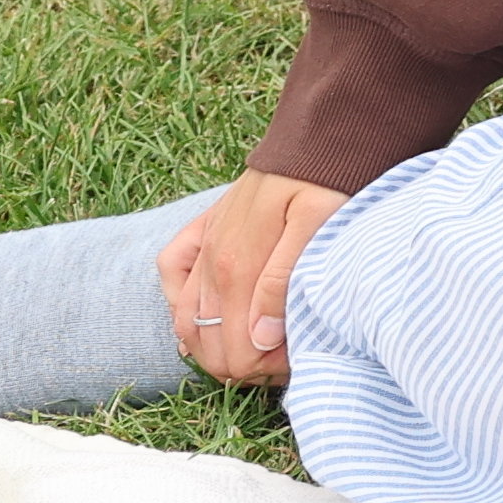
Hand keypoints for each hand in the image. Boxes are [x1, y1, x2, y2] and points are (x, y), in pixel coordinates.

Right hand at [160, 170, 347, 387]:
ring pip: (187, 323)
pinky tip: (207, 321)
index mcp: (239, 267)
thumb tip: (258, 338)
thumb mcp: (320, 228)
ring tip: (260, 350)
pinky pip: (172, 277)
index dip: (266, 369)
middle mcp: (211, 262)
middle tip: (285, 360)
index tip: (299, 361)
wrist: (318, 134)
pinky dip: (183, 306)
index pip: (236, 350)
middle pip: (211, 345)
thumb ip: (284, 281)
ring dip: (217, 347)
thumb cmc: (330, 182)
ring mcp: (202, 247)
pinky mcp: (199, 232)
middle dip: (245, 365)